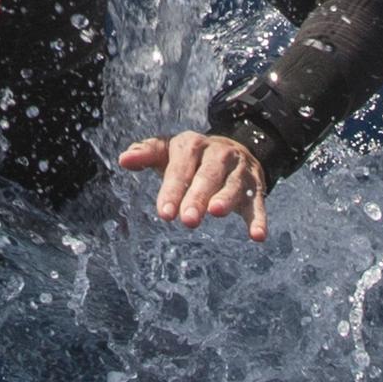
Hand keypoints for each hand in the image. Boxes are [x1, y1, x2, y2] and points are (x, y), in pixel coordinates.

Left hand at [118, 132, 268, 241]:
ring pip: (233, 185)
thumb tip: (123, 160)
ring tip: (215, 213)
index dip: (172, 190)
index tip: (165, 214)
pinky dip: (259, 218)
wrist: (231, 148)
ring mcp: (238, 170)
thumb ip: (145, 153)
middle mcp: (217, 154)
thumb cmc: (189, 157)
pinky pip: (258, 202)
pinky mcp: (255, 186)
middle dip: (196, 197)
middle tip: (187, 220)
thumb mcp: (167, 151)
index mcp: (191, 145)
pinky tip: (257, 236)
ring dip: (225, 199)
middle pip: (207, 175)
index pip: (179, 168)